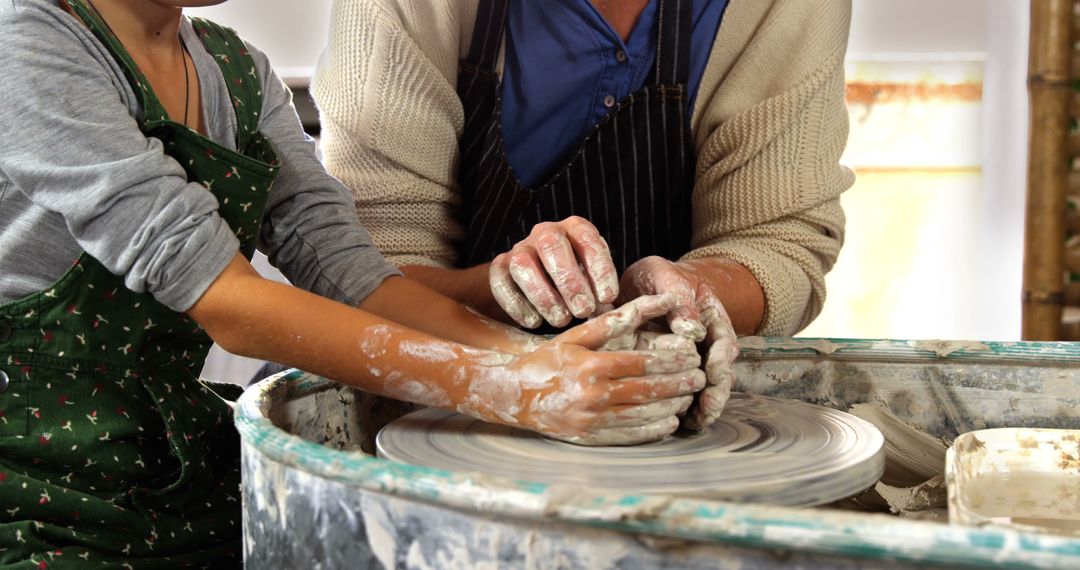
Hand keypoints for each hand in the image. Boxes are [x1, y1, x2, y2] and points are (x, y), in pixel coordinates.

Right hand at [456, 294, 704, 444]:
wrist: (513, 394)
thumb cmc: (548, 359)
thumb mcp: (578, 335)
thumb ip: (617, 320)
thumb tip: (657, 301)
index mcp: (591, 366)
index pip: (643, 363)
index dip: (672, 361)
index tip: (691, 357)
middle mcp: (592, 395)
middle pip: (648, 390)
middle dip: (680, 384)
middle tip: (700, 377)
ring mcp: (591, 420)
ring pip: (643, 415)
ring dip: (672, 407)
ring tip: (689, 397)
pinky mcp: (589, 438)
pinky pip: (630, 436)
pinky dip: (654, 430)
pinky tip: (670, 421)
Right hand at [489, 216, 618, 327]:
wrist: (544, 279)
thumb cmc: (579, 281)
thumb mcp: (596, 280)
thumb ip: (600, 291)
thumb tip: (603, 309)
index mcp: (576, 228)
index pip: (587, 240)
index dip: (599, 269)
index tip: (608, 297)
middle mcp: (546, 232)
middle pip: (551, 245)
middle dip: (569, 281)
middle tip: (583, 310)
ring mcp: (520, 248)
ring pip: (523, 264)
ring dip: (543, 295)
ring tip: (561, 320)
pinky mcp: (500, 266)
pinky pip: (500, 281)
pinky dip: (517, 304)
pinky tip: (534, 322)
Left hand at [619, 256, 739, 429]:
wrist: (641, 284)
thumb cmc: (655, 277)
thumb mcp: (664, 277)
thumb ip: (679, 300)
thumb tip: (692, 331)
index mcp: (711, 316)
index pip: (723, 340)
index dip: (720, 359)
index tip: (714, 373)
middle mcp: (707, 341)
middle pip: (719, 370)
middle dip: (716, 390)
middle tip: (709, 407)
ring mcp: (693, 359)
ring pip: (705, 386)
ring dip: (703, 405)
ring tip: (697, 421)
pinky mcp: (675, 372)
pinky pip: (684, 392)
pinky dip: (685, 408)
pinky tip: (681, 423)